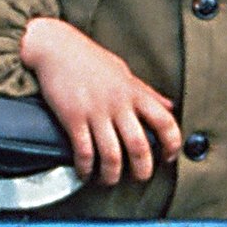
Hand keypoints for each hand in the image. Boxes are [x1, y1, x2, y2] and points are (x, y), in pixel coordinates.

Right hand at [18, 17, 180, 184]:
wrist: (55, 47)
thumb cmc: (90, 59)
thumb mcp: (123, 72)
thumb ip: (146, 93)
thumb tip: (170, 107)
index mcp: (134, 92)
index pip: (165, 121)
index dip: (171, 144)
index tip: (168, 157)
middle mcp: (118, 103)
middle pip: (139, 146)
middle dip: (142, 170)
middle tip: (139, 178)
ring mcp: (95, 111)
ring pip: (112, 155)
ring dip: (112, 175)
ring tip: (109, 179)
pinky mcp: (72, 117)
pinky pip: (84, 151)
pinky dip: (86, 168)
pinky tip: (85, 172)